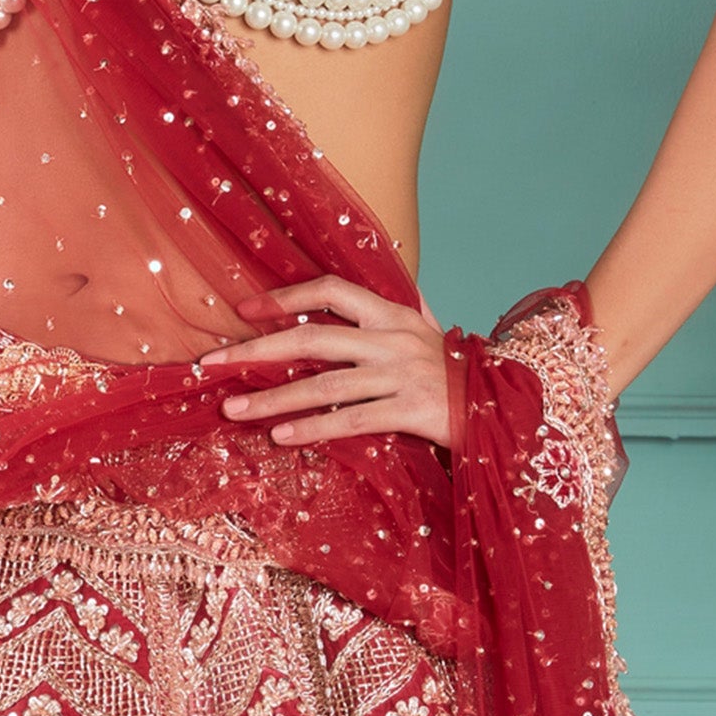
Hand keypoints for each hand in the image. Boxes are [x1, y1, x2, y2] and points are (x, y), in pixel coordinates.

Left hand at [195, 273, 453, 447]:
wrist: (504, 406)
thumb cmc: (456, 369)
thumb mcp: (431, 327)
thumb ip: (404, 305)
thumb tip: (385, 279)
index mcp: (391, 313)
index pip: (330, 290)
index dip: (285, 298)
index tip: (244, 311)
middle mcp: (392, 339)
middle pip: (312, 339)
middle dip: (256, 350)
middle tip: (211, 363)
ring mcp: (400, 376)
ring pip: (324, 386)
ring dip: (272, 399)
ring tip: (232, 409)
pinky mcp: (410, 412)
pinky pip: (350, 420)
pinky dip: (312, 428)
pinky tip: (280, 436)